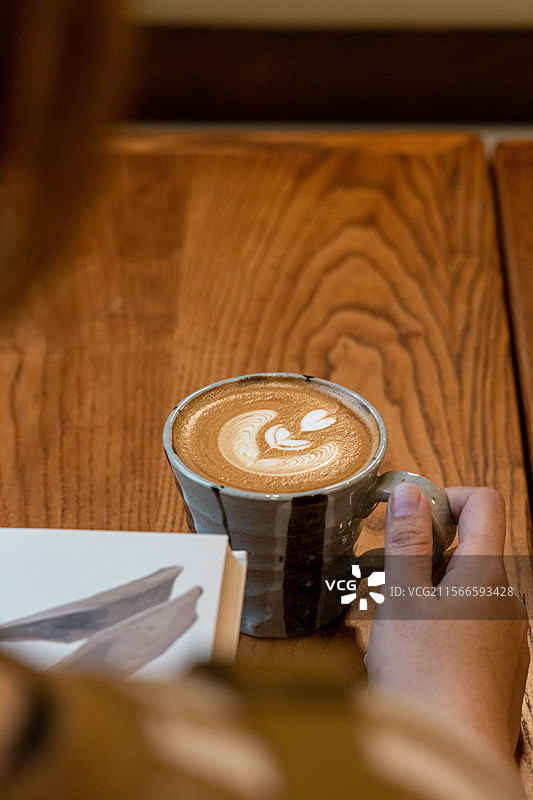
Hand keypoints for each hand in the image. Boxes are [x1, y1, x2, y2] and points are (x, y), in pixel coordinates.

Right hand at [365, 484, 528, 763]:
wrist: (450, 755)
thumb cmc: (424, 674)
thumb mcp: (403, 597)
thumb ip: (407, 541)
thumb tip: (410, 491)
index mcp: (487, 572)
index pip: (484, 501)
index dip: (445, 495)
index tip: (408, 515)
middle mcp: (506, 598)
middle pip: (472, 545)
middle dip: (425, 547)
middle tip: (384, 568)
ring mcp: (507, 634)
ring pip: (467, 586)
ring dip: (428, 584)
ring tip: (391, 612)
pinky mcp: (500, 665)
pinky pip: (471, 622)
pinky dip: (441, 617)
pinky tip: (412, 648)